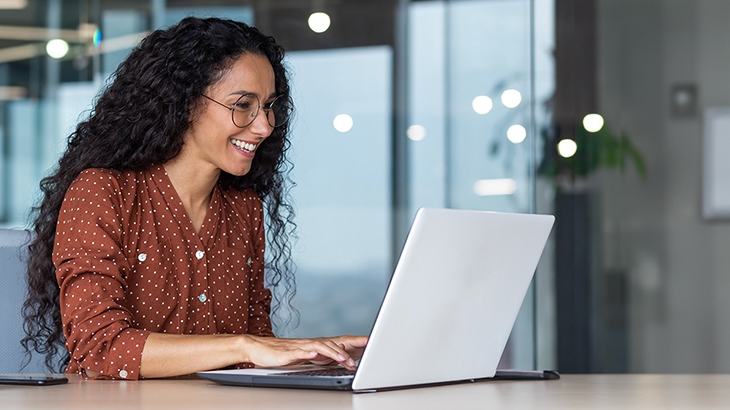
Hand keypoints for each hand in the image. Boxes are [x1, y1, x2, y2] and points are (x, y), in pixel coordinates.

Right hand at [240, 335, 367, 369]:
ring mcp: (298, 347)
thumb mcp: (307, 357)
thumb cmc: (281, 353)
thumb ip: (322, 357)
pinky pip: (299, 352)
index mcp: (316, 345)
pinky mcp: (287, 353)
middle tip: (364, 353)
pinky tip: (315, 354)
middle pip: (333, 343)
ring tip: (343, 359)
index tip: (372, 342)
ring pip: (319, 347)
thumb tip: (339, 360)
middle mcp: (310, 343)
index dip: (356, 341)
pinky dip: (309, 353)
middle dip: (349, 348)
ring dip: (332, 353)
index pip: (339, 341)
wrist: (257, 348)